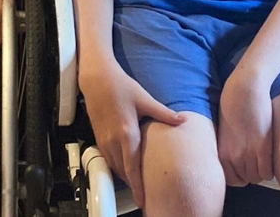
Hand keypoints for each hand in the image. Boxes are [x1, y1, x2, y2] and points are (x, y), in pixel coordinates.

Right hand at [80, 62, 184, 208]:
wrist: (98, 80)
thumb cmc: (121, 87)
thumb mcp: (145, 99)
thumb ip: (163, 113)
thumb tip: (182, 120)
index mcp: (127, 133)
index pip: (132, 167)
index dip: (138, 186)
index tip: (143, 199)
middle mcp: (113, 140)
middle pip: (123, 172)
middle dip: (133, 186)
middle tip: (144, 197)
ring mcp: (104, 140)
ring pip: (115, 167)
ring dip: (125, 177)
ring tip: (137, 185)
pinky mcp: (99, 138)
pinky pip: (109, 159)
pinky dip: (118, 167)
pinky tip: (126, 167)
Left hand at [218, 69, 273, 185]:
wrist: (244, 88)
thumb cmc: (233, 104)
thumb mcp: (223, 129)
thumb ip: (228, 147)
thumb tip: (235, 160)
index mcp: (221, 152)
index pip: (231, 180)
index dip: (240, 174)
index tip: (245, 166)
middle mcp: (233, 156)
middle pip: (246, 180)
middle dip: (251, 173)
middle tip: (256, 161)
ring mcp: (248, 153)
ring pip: (257, 178)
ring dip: (261, 171)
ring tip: (263, 158)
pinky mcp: (263, 146)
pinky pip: (267, 172)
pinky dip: (270, 170)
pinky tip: (269, 157)